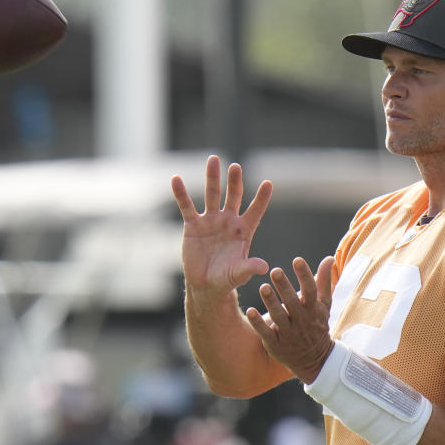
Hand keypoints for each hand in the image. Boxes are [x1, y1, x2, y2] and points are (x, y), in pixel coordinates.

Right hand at [170, 155, 271, 294]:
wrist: (205, 285)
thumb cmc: (226, 279)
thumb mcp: (239, 274)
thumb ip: (249, 267)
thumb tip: (265, 267)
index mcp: (244, 230)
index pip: (255, 210)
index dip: (261, 198)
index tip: (268, 184)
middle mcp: (228, 221)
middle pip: (233, 196)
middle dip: (235, 181)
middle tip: (236, 166)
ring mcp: (210, 221)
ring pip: (212, 195)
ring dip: (212, 178)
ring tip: (213, 159)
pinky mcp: (193, 225)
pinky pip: (186, 206)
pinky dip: (181, 193)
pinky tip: (176, 179)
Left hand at [245, 256, 334, 382]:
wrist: (315, 360)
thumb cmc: (317, 325)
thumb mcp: (324, 305)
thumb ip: (324, 281)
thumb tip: (328, 258)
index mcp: (313, 309)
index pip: (310, 290)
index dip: (304, 275)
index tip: (297, 260)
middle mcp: (301, 320)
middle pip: (292, 302)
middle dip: (284, 287)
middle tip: (275, 271)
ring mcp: (288, 333)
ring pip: (279, 316)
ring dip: (271, 302)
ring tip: (263, 287)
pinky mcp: (276, 344)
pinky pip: (266, 333)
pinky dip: (258, 323)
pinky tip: (250, 311)